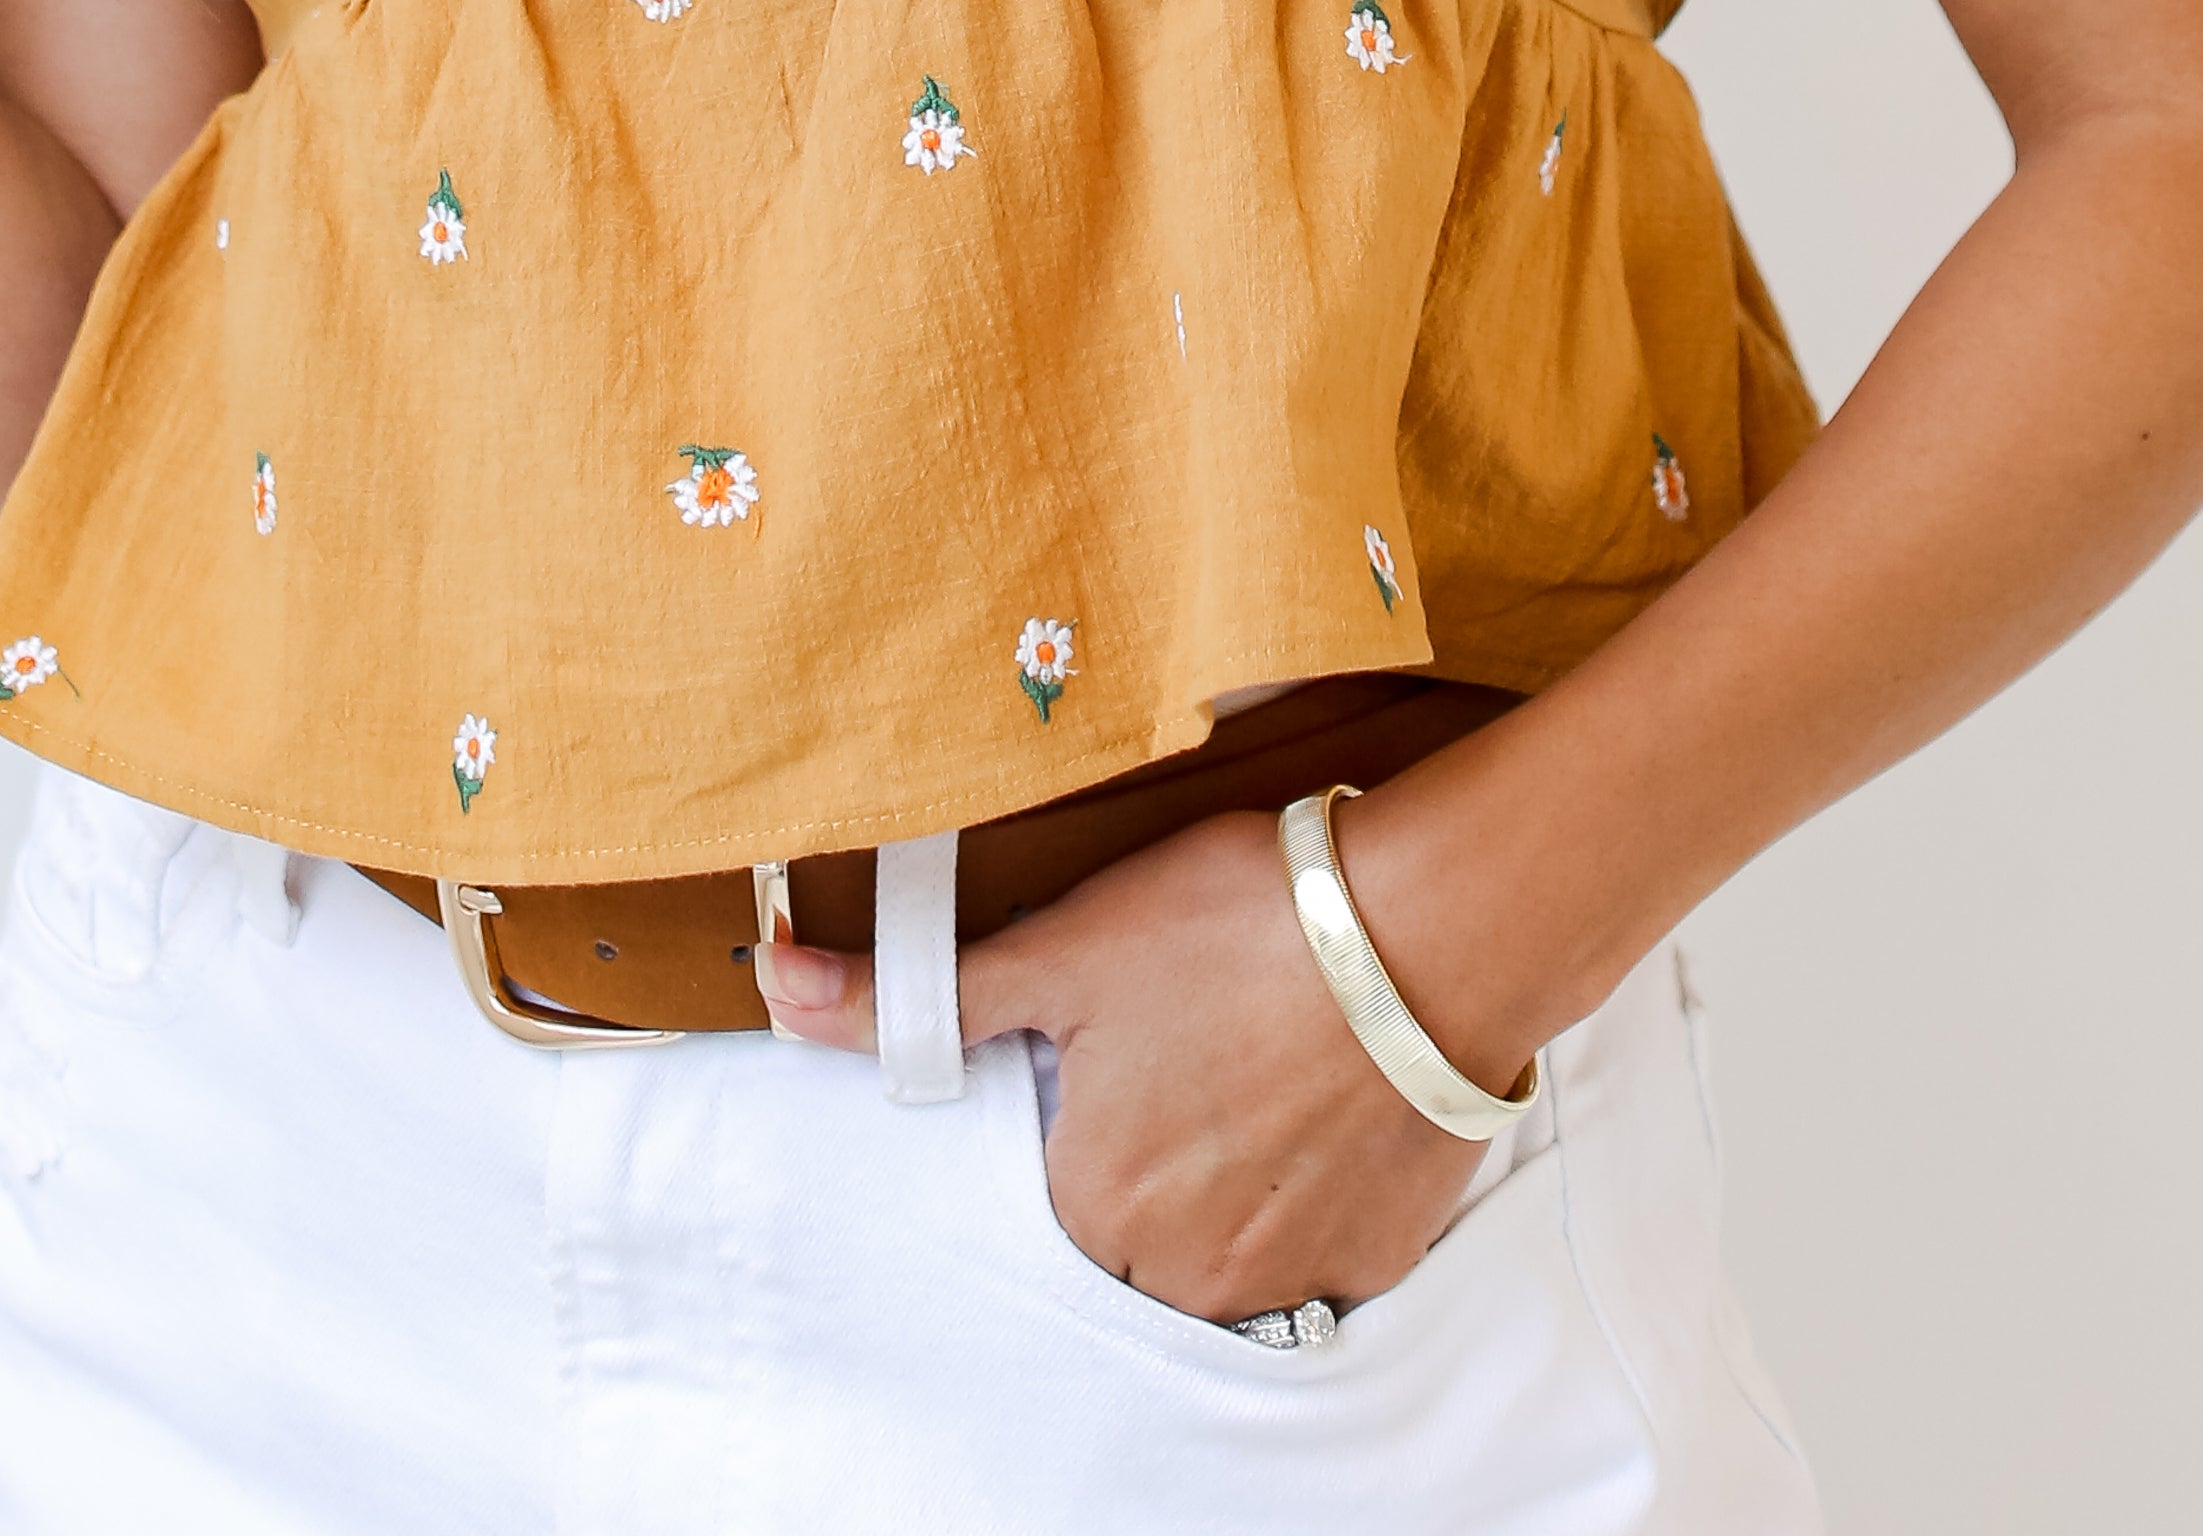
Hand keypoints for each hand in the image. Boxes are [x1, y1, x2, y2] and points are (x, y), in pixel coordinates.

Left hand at [756, 806, 1505, 1323]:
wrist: (1425, 928)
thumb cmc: (1235, 927)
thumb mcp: (1058, 947)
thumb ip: (920, 996)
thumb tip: (778, 987)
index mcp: (1095, 1204)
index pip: (1062, 1171)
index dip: (1094, 1088)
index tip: (1136, 1025)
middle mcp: (1186, 1271)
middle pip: (1143, 1218)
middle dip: (1163, 1140)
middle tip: (1207, 1030)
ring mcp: (1294, 1274)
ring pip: (1231, 1239)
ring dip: (1238, 1170)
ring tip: (1270, 1055)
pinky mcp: (1381, 1254)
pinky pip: (1323, 1240)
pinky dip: (1321, 1179)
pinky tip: (1332, 1092)